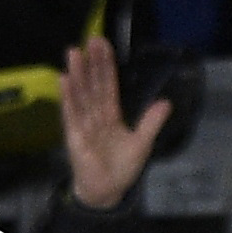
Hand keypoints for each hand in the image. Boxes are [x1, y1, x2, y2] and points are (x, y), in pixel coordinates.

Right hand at [58, 36, 169, 211]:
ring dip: (78, 74)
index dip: (106, 66)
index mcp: (111, 115)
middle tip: (91, 40)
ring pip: (81, 95)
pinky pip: (71, 113)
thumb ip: (151, 122)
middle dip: (92, 63)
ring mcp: (83, 125)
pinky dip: (68, 97)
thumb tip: (166, 102)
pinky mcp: (75, 136)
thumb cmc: (121, 169)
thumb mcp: (142, 143)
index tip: (103, 46)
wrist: (107, 192)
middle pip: (93, 85)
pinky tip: (64, 80)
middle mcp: (95, 116)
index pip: (109, 85)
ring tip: (74, 53)